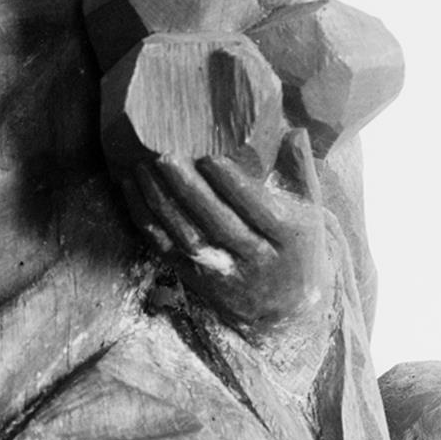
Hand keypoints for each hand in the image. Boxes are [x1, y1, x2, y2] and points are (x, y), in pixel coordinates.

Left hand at [126, 126, 334, 346]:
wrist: (283, 309)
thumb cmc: (295, 246)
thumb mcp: (310, 211)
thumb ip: (301, 170)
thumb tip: (295, 130)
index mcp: (288, 238)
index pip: (258, 209)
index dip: (233, 185)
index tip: (210, 157)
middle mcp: (256, 259)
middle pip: (219, 224)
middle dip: (190, 191)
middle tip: (165, 157)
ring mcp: (223, 272)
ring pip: (188, 237)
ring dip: (162, 202)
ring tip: (143, 168)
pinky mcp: (195, 278)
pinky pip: (165, 248)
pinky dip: (145, 219)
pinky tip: (131, 188)